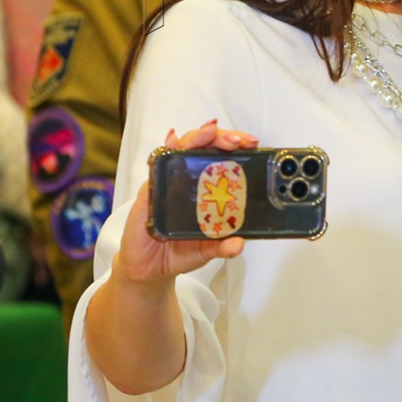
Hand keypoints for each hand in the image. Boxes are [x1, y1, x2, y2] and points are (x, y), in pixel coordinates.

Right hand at [113, 121, 256, 288]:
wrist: (149, 269)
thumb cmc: (178, 252)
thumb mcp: (207, 251)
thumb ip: (223, 246)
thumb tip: (239, 244)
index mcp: (207, 189)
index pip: (223, 157)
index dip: (236, 146)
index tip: (252, 143)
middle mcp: (188, 179)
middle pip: (205, 146)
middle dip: (223, 137)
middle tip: (237, 141)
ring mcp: (169, 180)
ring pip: (183, 147)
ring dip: (198, 136)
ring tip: (211, 131)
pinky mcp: (151, 189)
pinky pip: (158, 164)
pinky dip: (167, 149)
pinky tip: (173, 141)